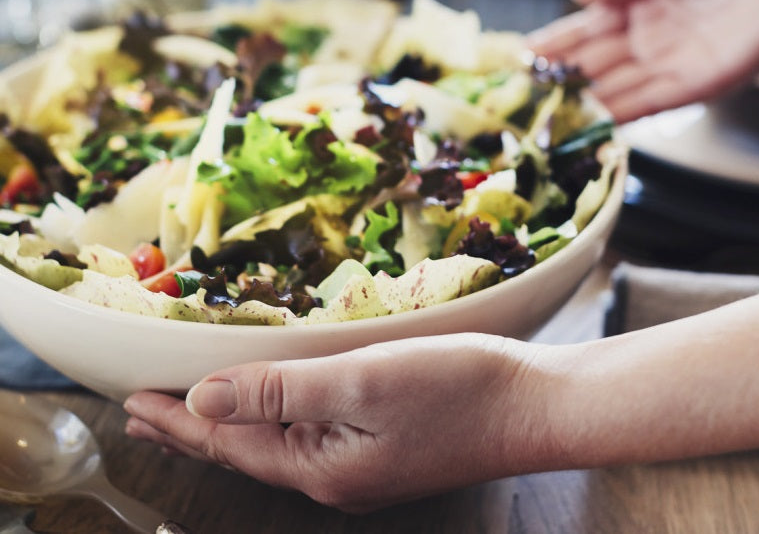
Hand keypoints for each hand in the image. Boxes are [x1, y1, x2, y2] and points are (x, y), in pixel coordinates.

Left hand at [123, 333, 546, 512]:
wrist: (530, 404)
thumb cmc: (454, 388)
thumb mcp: (359, 381)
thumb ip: (279, 392)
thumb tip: (203, 400)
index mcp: (319, 464)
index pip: (226, 444)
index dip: (176, 422)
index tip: (133, 403)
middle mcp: (332, 473)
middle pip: (242, 450)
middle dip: (190, 431)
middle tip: (144, 413)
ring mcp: (358, 463)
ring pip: (271, 442)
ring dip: (226, 423)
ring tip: (192, 412)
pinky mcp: (380, 443)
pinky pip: (303, 431)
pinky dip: (268, 415)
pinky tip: (269, 405)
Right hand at [526, 0, 758, 122]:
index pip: (586, 27)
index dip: (555, 41)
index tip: (523, 54)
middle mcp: (648, 35)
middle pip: (593, 62)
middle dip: (559, 77)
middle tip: (522, 93)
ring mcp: (668, 63)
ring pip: (614, 88)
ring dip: (581, 102)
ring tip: (544, 115)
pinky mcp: (694, 86)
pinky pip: (647, 105)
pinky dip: (618, 116)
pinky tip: (587, 124)